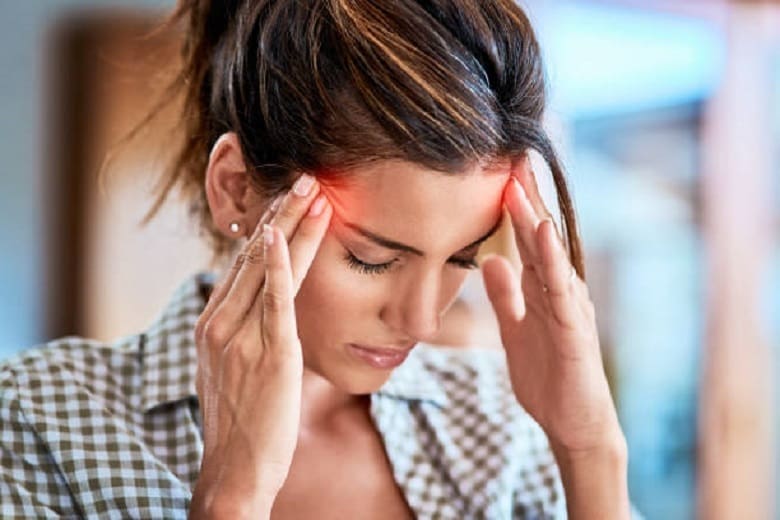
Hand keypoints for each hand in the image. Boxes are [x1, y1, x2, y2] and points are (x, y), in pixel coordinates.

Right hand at [190, 174, 331, 518]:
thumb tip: (261, 309)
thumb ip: (241, 333)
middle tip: (304, 178)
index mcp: (212, 324)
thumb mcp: (230, 369)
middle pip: (253, 255)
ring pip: (266, 268)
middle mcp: (220, 323)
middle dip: (281, 213)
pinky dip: (280, 264)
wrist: (235, 469)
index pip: (242, 264)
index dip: (266, 227)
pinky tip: (285, 235)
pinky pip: (273, 301)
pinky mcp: (268, 353)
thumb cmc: (240, 421)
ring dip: (291, 225)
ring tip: (313, 192)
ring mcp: (241, 337)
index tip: (286, 200)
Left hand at [481, 164, 622, 454]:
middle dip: (525, 200)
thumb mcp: (516, 330)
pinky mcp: (575, 331)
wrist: (574, 424)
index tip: (497, 173)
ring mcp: (571, 308)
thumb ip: (506, 296)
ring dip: (536, 220)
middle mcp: (561, 291)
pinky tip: (543, 235)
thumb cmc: (549, 376)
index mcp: (545, 290)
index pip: (527, 241)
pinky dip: (552, 261)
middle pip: (540, 239)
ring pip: (550, 256)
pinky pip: (562, 290)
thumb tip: (489, 261)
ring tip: (521, 185)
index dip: (513, 208)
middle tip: (509, 158)